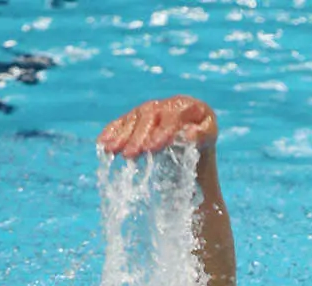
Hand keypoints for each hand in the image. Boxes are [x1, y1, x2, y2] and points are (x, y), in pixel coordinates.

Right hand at [98, 95, 217, 157]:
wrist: (195, 136)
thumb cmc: (204, 139)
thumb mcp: (210, 138)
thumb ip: (203, 135)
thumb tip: (188, 134)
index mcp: (187, 106)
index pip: (171, 118)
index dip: (161, 132)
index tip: (152, 148)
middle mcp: (166, 104)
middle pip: (148, 117)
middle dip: (138, 137)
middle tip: (130, 155)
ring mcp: (150, 109)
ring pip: (133, 119)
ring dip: (121, 135)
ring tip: (111, 151)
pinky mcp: (137, 117)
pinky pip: (122, 122)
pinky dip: (112, 132)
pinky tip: (102, 143)